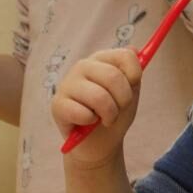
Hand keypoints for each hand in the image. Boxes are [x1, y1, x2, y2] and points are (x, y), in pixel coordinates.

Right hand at [50, 49, 141, 167]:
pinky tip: (87, 122)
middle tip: (118, 110)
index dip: (135, 75)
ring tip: (105, 119)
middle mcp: (83, 66)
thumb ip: (133, 73)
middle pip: (113, 77)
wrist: (99, 143)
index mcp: (102, 59)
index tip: (132, 88)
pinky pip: (83, 113)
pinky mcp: (57, 105)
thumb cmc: (114, 113)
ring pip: (99, 97)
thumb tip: (134, 49)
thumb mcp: (131, 92)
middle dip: (123, 100)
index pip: (125, 55)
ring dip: (110, 114)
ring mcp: (67, 84)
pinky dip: (91, 122)